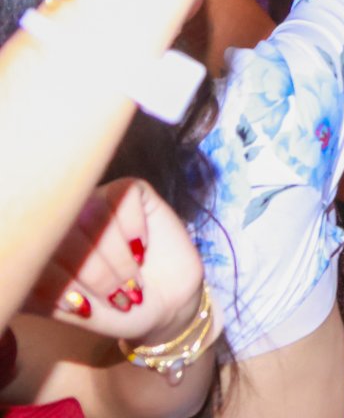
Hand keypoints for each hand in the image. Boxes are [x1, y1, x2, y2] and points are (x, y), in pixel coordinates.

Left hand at [27, 180, 203, 345]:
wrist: (164, 305)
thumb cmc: (112, 310)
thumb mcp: (71, 312)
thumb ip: (41, 295)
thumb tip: (18, 284)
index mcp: (43, 245)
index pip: (37, 253)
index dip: (60, 282)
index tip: (84, 309)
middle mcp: (66, 219)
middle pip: (65, 235)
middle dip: (94, 274)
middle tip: (117, 299)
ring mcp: (97, 202)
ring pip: (96, 217)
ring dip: (117, 258)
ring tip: (133, 283)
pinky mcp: (132, 192)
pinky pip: (125, 199)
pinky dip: (134, 229)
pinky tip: (143, 249)